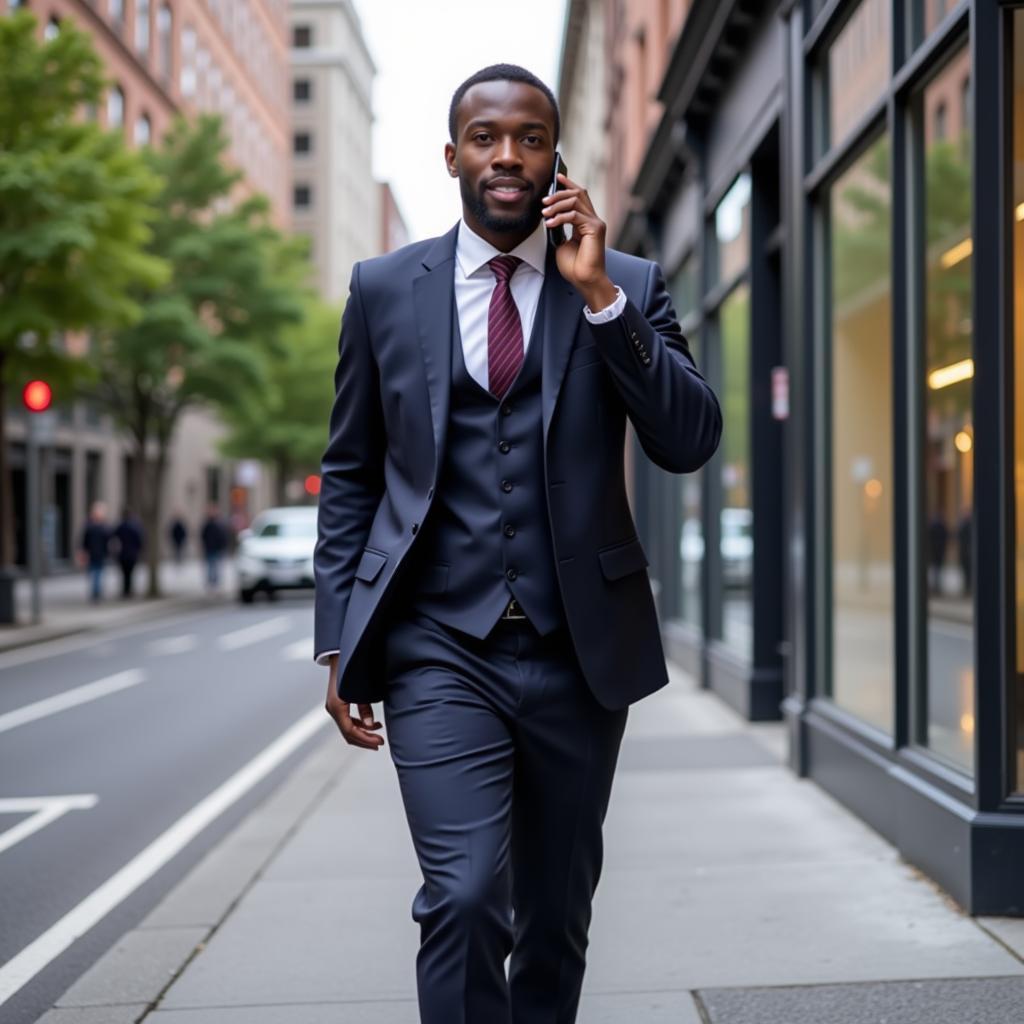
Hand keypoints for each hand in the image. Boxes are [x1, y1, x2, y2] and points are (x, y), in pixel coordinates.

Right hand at [324, 655, 383, 749]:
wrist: (341, 655)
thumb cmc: (352, 669)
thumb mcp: (362, 690)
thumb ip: (365, 708)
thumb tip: (371, 725)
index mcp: (337, 706)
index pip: (350, 731)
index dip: (365, 739)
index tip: (379, 741)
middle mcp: (333, 708)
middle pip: (348, 733)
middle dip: (364, 740)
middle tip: (380, 743)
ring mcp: (333, 707)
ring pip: (347, 729)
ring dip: (362, 734)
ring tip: (378, 734)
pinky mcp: (337, 704)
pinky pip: (347, 721)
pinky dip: (359, 725)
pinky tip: (372, 724)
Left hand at [542, 173, 616, 311]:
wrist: (585, 280)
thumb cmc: (575, 267)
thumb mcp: (561, 243)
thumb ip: (559, 228)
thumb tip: (550, 217)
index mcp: (586, 222)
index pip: (579, 196)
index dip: (568, 185)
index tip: (557, 177)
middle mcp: (593, 220)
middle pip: (578, 193)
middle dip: (558, 194)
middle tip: (544, 201)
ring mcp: (595, 223)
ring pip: (575, 201)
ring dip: (557, 204)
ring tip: (545, 213)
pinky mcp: (595, 229)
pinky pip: (574, 215)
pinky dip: (560, 217)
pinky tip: (550, 223)